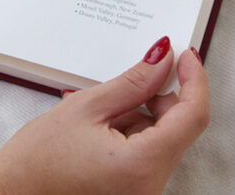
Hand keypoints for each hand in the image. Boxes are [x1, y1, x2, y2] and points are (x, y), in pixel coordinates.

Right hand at [0, 37, 208, 194]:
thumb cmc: (40, 159)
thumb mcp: (86, 107)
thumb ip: (133, 82)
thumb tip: (163, 58)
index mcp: (142, 165)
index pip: (192, 116)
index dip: (194, 79)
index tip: (185, 54)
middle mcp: (151, 187)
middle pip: (178, 127)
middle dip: (157, 97)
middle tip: (124, 81)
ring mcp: (144, 192)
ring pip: (162, 138)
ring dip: (139, 115)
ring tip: (97, 113)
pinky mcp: (135, 192)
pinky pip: (148, 152)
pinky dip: (132, 132)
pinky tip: (99, 128)